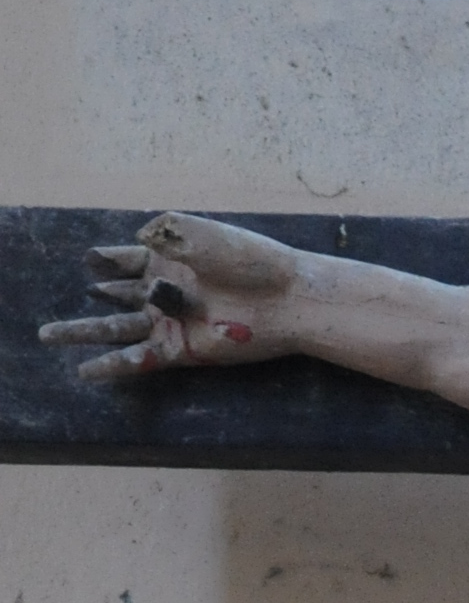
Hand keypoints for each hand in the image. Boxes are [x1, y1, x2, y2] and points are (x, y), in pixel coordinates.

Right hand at [37, 212, 313, 381]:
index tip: (92, 258)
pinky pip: (140, 359)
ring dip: (85, 334)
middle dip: (89, 301)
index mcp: (169, 260)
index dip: (109, 260)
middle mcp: (166, 292)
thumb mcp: (197, 232)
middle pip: (115, 297)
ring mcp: (172, 322)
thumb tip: (136, 242)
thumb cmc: (247, 259)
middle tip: (54, 315)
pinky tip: (86, 370)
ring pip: (117, 330)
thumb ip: (162, 232)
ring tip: (51, 336)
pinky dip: (113, 364)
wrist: (283, 296)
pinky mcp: (182, 349)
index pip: (128, 260)